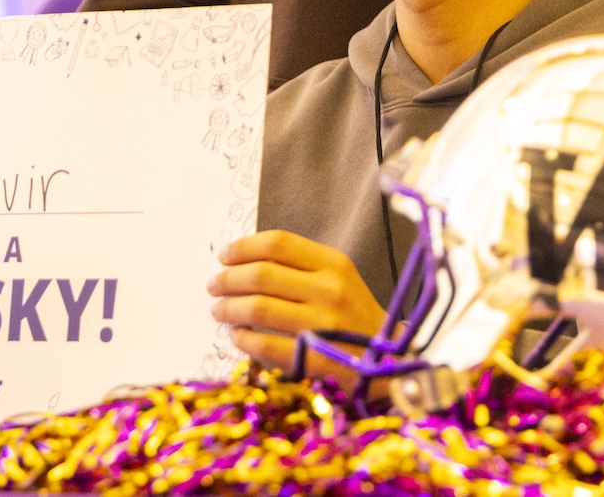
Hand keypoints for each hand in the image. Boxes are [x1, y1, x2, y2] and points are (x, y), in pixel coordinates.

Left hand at [206, 230, 386, 371]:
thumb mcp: (338, 279)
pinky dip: (242, 339)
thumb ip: (299, 267)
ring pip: (257, 308)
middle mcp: (329, 289)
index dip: (243, 247)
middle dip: (227, 279)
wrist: (389, 361)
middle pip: (261, 274)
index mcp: (334, 263)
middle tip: (213, 285)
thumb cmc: (354, 316)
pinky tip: (236, 336)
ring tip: (219, 311)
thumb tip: (243, 262)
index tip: (224, 256)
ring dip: (228, 308)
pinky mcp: (315, 357)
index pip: (278, 243)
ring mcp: (322, 324)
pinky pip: (264, 344)